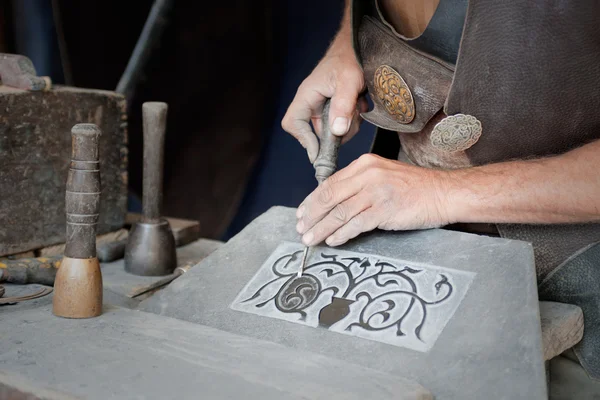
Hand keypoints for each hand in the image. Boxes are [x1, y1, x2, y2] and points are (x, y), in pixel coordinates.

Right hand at [281, 34, 367, 162]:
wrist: (360, 46)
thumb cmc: (350, 58)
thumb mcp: (349, 81)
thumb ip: (343, 105)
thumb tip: (337, 131)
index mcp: (307, 95)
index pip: (293, 123)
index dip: (304, 139)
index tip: (320, 151)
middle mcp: (312, 103)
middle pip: (317, 133)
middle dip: (337, 133)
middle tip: (353, 120)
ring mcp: (323, 107)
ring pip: (332, 131)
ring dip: (348, 125)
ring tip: (358, 106)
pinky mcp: (335, 109)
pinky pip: (342, 124)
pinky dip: (353, 119)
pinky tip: (360, 105)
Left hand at [295, 154, 450, 245]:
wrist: (443, 193)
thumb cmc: (415, 188)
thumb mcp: (383, 176)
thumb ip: (359, 185)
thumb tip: (334, 203)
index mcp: (364, 164)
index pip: (330, 183)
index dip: (312, 200)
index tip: (302, 213)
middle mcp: (368, 174)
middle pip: (330, 197)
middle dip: (311, 215)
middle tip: (301, 228)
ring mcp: (376, 191)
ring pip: (339, 212)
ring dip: (322, 228)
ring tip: (311, 239)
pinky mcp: (384, 209)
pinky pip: (356, 224)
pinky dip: (341, 234)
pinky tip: (333, 240)